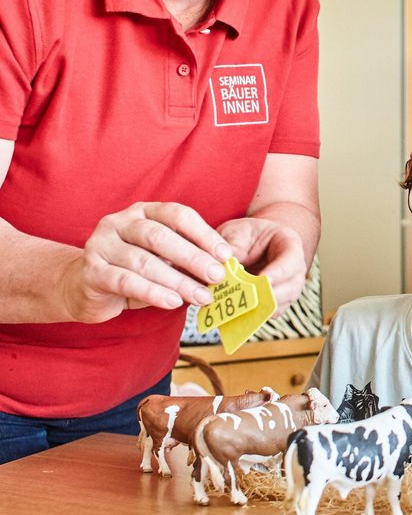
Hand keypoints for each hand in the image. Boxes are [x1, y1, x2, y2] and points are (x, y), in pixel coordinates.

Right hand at [60, 202, 232, 322]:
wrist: (82, 287)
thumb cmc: (132, 270)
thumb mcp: (161, 258)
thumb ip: (186, 258)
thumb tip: (223, 268)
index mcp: (143, 211)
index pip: (177, 215)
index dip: (204, 234)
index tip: (225, 255)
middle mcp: (120, 222)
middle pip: (161, 236)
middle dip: (193, 257)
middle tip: (217, 276)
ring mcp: (101, 245)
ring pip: (144, 261)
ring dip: (178, 281)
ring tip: (201, 296)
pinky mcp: (91, 271)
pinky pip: (126, 281)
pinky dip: (153, 292)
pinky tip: (173, 302)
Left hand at [217, 217, 306, 312]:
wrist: (249, 244)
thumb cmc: (245, 234)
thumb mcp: (238, 231)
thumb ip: (233, 245)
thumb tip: (225, 267)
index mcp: (289, 246)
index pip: (291, 260)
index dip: (278, 272)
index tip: (263, 280)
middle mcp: (293, 271)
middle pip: (291, 288)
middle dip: (270, 296)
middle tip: (249, 298)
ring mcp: (285, 290)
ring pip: (278, 306)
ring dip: (258, 309)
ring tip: (237, 307)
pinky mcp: (270, 305)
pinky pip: (264, 316)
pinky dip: (249, 317)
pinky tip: (232, 314)